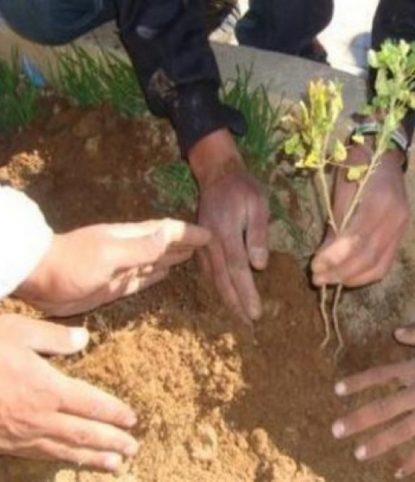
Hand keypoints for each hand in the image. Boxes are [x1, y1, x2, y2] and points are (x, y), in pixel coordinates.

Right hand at [0, 314, 137, 471]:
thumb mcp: (18, 332)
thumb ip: (55, 338)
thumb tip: (84, 339)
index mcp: (47, 389)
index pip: (92, 404)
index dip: (114, 413)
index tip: (133, 420)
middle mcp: (37, 417)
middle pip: (83, 433)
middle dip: (111, 442)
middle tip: (133, 449)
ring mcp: (18, 435)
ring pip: (63, 450)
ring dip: (91, 458)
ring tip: (115, 465)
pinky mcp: (2, 443)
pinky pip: (37, 455)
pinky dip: (59, 459)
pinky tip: (67, 460)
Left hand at [16, 219, 210, 316]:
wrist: (38, 280)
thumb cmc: (73, 264)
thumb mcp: (110, 254)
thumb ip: (143, 245)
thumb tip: (174, 232)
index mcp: (131, 237)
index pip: (167, 231)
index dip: (189, 232)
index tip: (212, 234)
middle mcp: (131, 250)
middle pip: (165, 244)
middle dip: (187, 243)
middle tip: (212, 245)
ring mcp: (123, 268)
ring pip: (157, 261)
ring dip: (175, 258)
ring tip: (195, 256)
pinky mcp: (116, 286)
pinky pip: (144, 279)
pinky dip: (158, 275)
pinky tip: (167, 274)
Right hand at [189, 129, 268, 322]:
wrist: (217, 174)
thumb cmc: (242, 188)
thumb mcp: (258, 204)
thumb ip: (257, 234)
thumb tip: (259, 265)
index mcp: (224, 233)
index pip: (237, 271)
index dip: (246, 294)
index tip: (255, 313)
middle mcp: (209, 243)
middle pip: (222, 280)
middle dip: (235, 304)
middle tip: (248, 324)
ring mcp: (202, 245)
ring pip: (213, 278)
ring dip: (225, 299)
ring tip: (238, 317)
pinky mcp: (201, 245)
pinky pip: (208, 271)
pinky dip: (217, 287)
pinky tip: (226, 297)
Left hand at [311, 143, 408, 286]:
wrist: (385, 155)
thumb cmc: (358, 165)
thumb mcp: (342, 188)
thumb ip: (335, 222)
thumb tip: (322, 256)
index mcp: (379, 201)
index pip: (356, 239)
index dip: (334, 258)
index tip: (314, 267)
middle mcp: (395, 218)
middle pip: (368, 257)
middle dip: (340, 272)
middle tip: (318, 279)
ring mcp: (401, 229)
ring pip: (379, 266)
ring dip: (352, 278)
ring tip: (330, 280)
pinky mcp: (401, 236)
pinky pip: (385, 264)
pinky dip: (366, 275)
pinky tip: (348, 277)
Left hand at [331, 306, 414, 477]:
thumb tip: (397, 334)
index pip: (380, 375)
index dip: (358, 383)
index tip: (338, 390)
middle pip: (384, 408)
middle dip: (358, 420)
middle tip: (336, 430)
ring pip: (403, 430)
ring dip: (379, 443)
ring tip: (359, 454)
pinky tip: (400, 471)